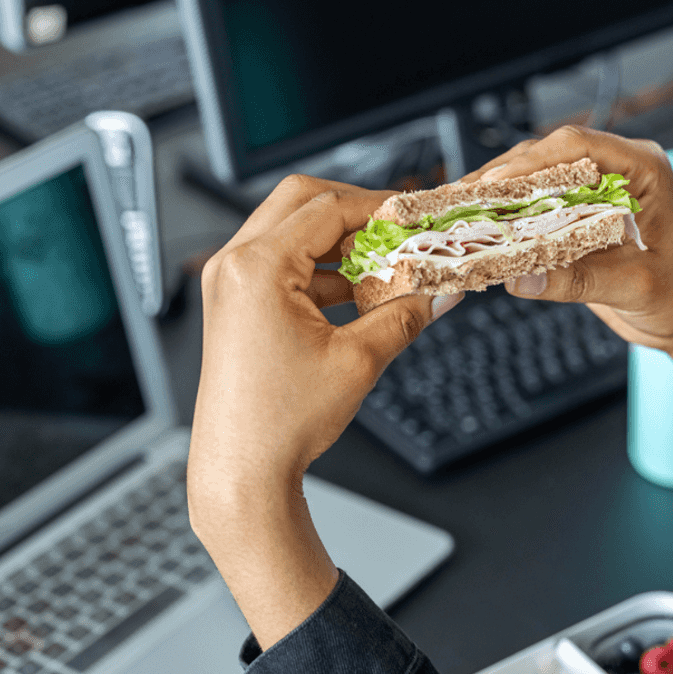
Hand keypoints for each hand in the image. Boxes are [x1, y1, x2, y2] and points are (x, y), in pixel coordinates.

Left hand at [189, 175, 460, 483]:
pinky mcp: (237, 305)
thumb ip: (406, 314)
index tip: (413, 215)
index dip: (379, 206)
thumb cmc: (279, 422)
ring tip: (384, 266)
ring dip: (340, 242)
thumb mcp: (359, 360)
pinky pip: (283, 265)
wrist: (242, 471)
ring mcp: (230, 284)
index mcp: (257, 267)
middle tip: (398, 230)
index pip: (327, 207)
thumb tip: (442, 291)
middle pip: (301, 202)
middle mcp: (234, 266)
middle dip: (356, 212)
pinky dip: (322, 270)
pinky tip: (359, 293)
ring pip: (291, 231)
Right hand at [469, 126, 672, 447]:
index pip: (580, 147)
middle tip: (461, 201)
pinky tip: (480, 230)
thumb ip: (580, 280)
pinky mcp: (581, 216)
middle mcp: (620, 171)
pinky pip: (539, 207)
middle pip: (550, 158)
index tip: (495, 184)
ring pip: (538, 179)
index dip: (533, 162)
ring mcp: (598, 192)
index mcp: (644, 170)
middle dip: (504, 178)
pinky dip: (509, 218)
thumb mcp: (636, 288)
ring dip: (499, 196)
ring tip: (457, 213)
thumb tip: (521, 277)